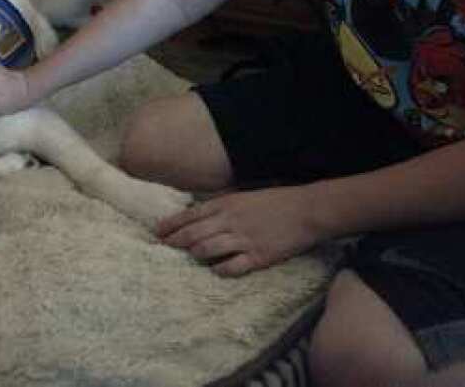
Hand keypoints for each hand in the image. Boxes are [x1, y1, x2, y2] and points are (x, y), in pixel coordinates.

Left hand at [156, 186, 320, 276]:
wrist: (306, 211)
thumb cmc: (275, 201)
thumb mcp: (243, 196)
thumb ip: (221, 205)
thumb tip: (197, 212)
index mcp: (226, 204)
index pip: (190, 215)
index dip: (171, 225)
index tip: (157, 232)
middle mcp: (230, 221)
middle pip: (193, 234)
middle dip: (175, 242)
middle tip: (163, 248)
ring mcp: (243, 240)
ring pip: (207, 250)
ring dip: (195, 255)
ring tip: (190, 257)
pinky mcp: (258, 257)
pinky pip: (231, 267)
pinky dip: (219, 270)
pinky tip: (215, 270)